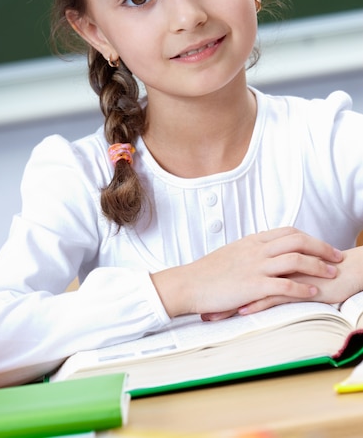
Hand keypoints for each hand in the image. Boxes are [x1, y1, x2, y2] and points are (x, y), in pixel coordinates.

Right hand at [151, 226, 342, 318]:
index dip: (309, 238)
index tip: (322, 246)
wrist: (188, 283)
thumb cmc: (207, 272)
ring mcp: (255, 267)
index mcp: (252, 241)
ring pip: (295, 259)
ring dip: (317, 266)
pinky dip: (302, 287)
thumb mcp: (231, 254)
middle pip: (297, 240)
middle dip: (321, 247)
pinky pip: (284, 284)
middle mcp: (256, 250)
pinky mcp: (252, 286)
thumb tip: (265, 253)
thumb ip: (250, 251)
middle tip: (336, 256)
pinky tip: (312, 292)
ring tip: (331, 273)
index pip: (287, 231)